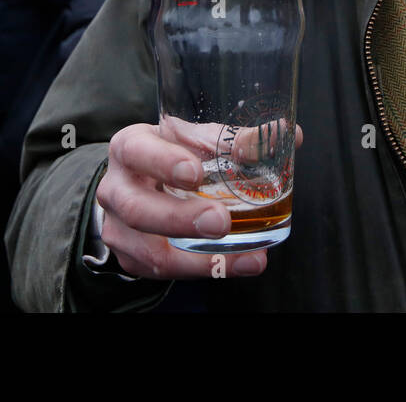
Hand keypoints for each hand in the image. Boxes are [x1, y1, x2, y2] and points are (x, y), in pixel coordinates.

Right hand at [96, 121, 302, 280]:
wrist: (140, 184)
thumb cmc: (172, 154)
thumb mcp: (195, 140)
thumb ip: (234, 139)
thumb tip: (287, 134)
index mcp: (130, 147)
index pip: (137, 151)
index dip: (163, 162)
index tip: (196, 172)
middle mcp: (117, 188)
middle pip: (139, 209)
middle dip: (180, 218)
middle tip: (221, 221)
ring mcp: (120, 228)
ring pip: (149, 250)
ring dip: (196, 257)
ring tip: (240, 253)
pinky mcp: (134, 258)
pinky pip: (166, 271)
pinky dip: (207, 269)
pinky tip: (241, 263)